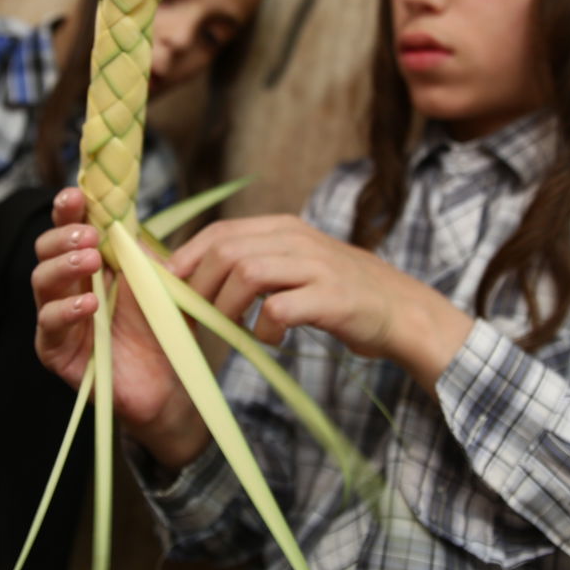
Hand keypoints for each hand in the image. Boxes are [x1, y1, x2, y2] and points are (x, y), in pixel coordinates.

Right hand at [32, 188, 208, 466]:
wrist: (171, 381)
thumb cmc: (161, 328)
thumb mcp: (155, 281)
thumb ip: (137, 251)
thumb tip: (124, 214)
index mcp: (89, 264)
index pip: (69, 229)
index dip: (67, 209)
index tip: (75, 194)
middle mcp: (67, 287)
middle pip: (46, 251)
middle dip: (64, 237)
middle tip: (89, 235)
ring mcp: (58, 319)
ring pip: (41, 282)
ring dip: (64, 266)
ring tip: (91, 262)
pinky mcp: (56, 352)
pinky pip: (49, 326)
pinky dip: (67, 311)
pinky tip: (89, 304)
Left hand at [168, 215, 474, 390]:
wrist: (401, 311)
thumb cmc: (340, 293)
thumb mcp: (298, 264)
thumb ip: (257, 260)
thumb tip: (196, 272)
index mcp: (285, 228)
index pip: (221, 231)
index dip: (187, 256)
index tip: (167, 285)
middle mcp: (298, 240)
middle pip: (227, 251)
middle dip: (199, 286)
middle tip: (193, 316)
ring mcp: (316, 267)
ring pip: (247, 275)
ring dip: (225, 307)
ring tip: (227, 329)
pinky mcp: (331, 299)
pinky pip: (279, 310)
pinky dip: (264, 329)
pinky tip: (269, 341)